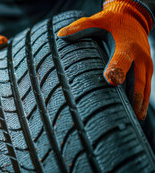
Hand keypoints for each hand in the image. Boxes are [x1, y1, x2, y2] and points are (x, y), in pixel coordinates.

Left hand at [58, 0, 153, 119]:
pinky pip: (146, 89)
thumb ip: (79, 28)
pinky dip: (142, 102)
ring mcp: (146, 65)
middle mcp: (140, 57)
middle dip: (132, 97)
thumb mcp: (96, 21)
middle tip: (124, 114)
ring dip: (139, 104)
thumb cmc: (111, 22)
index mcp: (126, 45)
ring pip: (144, 88)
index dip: (117, 70)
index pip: (122, 59)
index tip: (112, 81)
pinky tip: (136, 115)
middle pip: (137, 80)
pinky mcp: (148, 71)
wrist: (134, 18)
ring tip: (132, 121)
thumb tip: (60, 36)